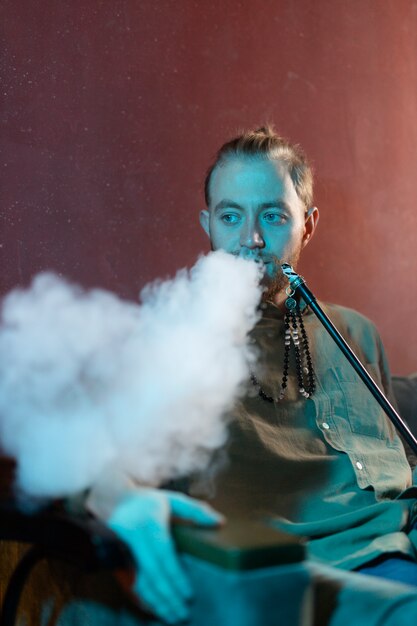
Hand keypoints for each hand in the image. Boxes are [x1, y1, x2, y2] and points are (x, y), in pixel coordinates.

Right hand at [107, 489, 223, 623]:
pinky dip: (147, 598)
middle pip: (153, 572)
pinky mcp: (124, 558)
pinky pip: (136, 581)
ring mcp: (127, 549)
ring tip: (173, 616)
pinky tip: (159, 608)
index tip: (188, 595)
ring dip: (158, 601)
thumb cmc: (150, 501)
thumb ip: (196, 510)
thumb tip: (221, 522)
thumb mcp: (172, 499)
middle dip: (168, 595)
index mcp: (150, 522)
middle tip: (183, 613)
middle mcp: (136, 536)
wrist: (115, 500)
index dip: (175, 576)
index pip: (163, 554)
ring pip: (142, 580)